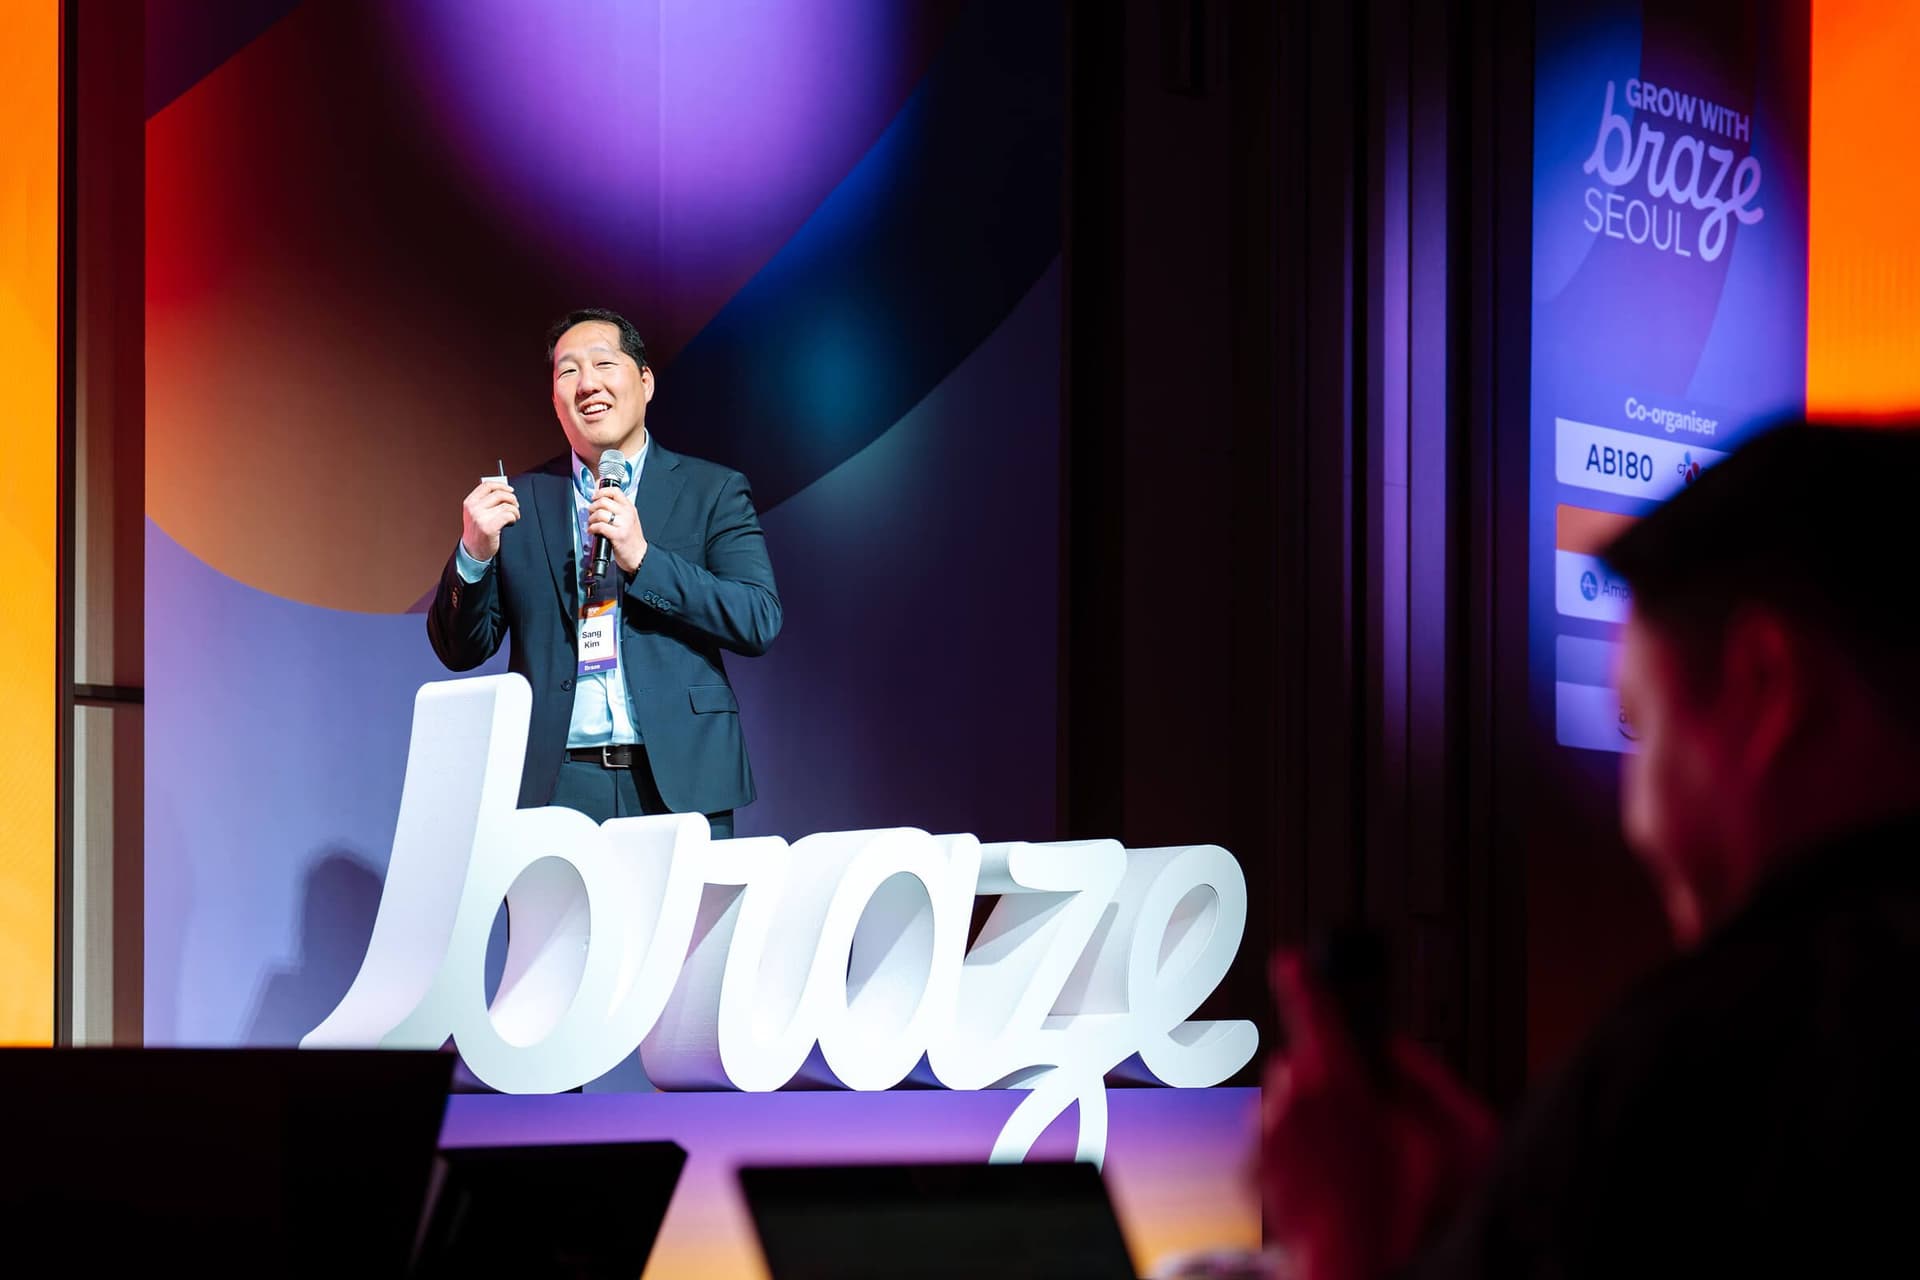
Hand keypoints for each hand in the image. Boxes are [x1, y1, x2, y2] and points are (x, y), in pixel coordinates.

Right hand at [461, 479, 520, 561]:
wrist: (473, 551)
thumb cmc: (477, 532)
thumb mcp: (475, 513)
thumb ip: (485, 501)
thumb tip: (503, 490)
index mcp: (470, 502)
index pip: (487, 486)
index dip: (501, 486)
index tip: (510, 490)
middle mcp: (474, 508)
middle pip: (499, 494)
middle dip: (512, 498)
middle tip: (516, 505)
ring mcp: (481, 518)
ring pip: (506, 505)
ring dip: (515, 510)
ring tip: (514, 516)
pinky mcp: (489, 527)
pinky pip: (508, 515)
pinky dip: (514, 517)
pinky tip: (512, 521)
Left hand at [586, 484, 647, 573]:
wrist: (639, 555)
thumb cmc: (631, 539)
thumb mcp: (628, 519)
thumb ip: (617, 510)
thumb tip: (599, 501)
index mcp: (630, 508)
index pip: (615, 491)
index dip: (601, 492)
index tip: (595, 497)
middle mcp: (627, 514)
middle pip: (603, 501)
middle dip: (592, 507)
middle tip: (591, 513)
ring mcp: (623, 524)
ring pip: (600, 513)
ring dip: (591, 519)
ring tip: (592, 524)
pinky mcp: (618, 535)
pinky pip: (599, 526)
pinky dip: (592, 528)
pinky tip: (593, 531)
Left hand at [1260, 951, 1496, 1279]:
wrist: (1358, 1267)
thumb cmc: (1406, 1213)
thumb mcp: (1451, 1138)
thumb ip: (1425, 1080)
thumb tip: (1396, 1053)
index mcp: (1338, 1083)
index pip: (1314, 1011)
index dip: (1304, 980)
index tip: (1291, 959)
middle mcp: (1293, 1102)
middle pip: (1302, 1065)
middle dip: (1326, 1079)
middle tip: (1363, 1123)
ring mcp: (1268, 1138)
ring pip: (1285, 1105)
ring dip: (1310, 1121)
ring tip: (1348, 1165)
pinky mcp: (1253, 1170)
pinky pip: (1271, 1144)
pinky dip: (1292, 1154)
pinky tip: (1324, 1181)